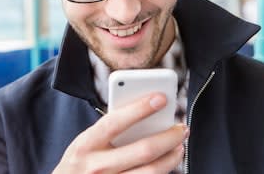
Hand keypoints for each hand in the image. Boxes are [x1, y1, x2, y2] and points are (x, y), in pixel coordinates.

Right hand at [52, 93, 188, 173]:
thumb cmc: (81, 162)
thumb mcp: (86, 142)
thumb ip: (109, 130)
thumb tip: (146, 116)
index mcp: (86, 144)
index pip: (116, 122)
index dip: (140, 108)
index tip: (161, 98)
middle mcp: (97, 167)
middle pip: (143, 150)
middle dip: (169, 137)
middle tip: (182, 128)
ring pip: (151, 171)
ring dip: (172, 157)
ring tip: (179, 146)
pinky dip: (162, 171)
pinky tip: (166, 163)